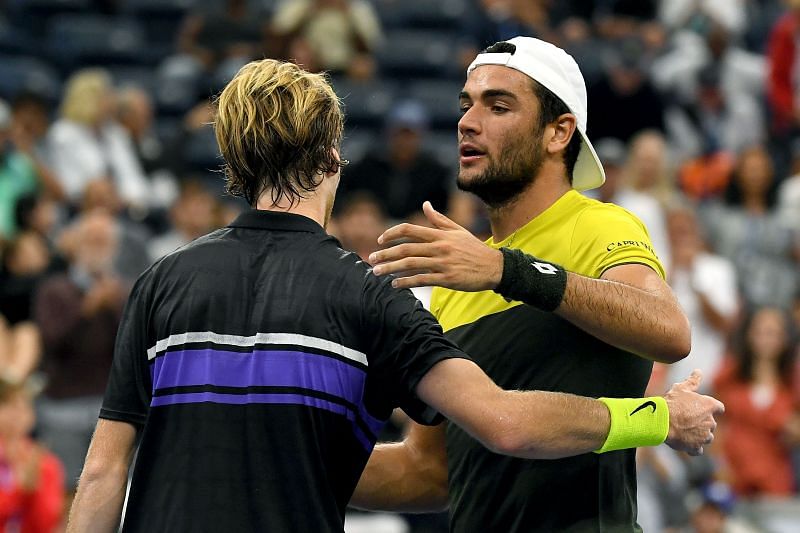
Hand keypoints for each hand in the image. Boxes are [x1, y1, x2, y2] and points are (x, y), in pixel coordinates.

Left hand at [369, 202, 502, 290]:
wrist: (494, 267)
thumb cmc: (474, 248)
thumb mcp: (457, 230)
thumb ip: (438, 219)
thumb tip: (425, 205)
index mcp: (440, 234)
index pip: (410, 230)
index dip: (392, 234)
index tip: (380, 240)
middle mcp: (439, 247)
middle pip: (405, 249)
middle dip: (385, 254)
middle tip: (371, 258)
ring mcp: (442, 263)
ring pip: (410, 265)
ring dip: (390, 269)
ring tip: (377, 272)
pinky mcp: (447, 279)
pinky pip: (421, 280)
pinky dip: (406, 282)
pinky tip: (395, 285)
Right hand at [663, 370, 723, 455]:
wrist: (661, 421)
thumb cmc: (671, 402)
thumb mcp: (681, 388)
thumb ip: (692, 381)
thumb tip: (698, 371)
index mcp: (710, 406)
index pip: (719, 408)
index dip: (711, 408)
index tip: (701, 408)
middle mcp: (711, 422)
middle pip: (712, 424)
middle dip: (702, 423)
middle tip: (686, 419)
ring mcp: (704, 436)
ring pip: (706, 437)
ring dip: (699, 435)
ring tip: (684, 431)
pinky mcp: (696, 447)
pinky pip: (698, 449)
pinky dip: (693, 447)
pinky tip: (684, 442)